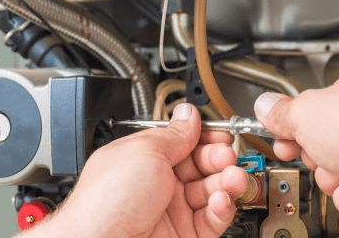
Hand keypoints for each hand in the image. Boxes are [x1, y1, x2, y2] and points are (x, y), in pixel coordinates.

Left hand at [22, 103, 248, 236]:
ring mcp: (171, 211)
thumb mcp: (144, 151)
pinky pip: (213, 219)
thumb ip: (174, 134)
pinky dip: (222, 208)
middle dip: (219, 159)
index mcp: (144, 159)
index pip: (184, 143)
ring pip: (212, 192)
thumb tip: (189, 114)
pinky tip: (221, 200)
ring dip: (227, 182)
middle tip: (226, 157)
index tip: (222, 135)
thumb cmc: (106, 202)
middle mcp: (158, 184)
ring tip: (232, 178)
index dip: (205, 138)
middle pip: (202, 167)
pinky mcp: (185, 235)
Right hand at [253, 67, 338, 229]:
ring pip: (335, 172)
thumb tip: (266, 106)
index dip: (294, 120)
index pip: (315, 104)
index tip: (280, 129)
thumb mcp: (304, 111)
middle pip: (323, 141)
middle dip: (313, 154)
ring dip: (331, 177)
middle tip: (313, 152)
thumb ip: (281, 111)